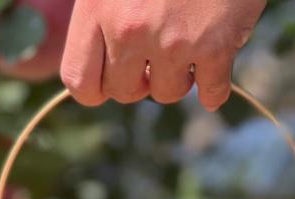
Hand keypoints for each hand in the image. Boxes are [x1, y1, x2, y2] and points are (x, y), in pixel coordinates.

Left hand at [60, 0, 265, 110]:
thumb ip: (100, 15)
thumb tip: (98, 64)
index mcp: (97, 8)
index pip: (79, 81)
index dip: (96, 87)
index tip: (111, 76)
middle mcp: (130, 29)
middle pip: (123, 92)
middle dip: (138, 81)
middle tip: (152, 56)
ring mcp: (173, 41)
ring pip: (166, 94)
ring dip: (176, 77)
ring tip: (184, 46)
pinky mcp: (215, 47)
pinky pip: (211, 93)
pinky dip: (213, 87)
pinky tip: (213, 66)